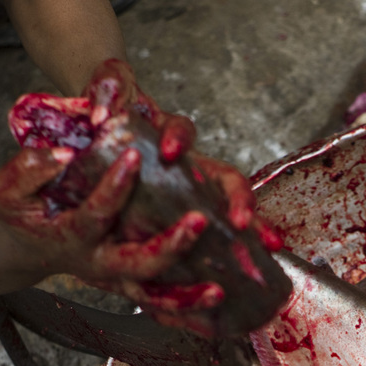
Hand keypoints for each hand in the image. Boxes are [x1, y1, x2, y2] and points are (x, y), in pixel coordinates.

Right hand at [0, 142, 207, 291]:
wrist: (24, 249)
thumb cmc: (19, 214)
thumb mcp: (6, 189)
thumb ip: (27, 171)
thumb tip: (63, 156)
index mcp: (71, 237)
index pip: (94, 215)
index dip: (112, 188)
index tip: (133, 157)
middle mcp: (98, 263)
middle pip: (136, 263)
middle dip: (169, 247)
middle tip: (198, 221)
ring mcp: (117, 277)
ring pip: (154, 294)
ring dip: (187, 296)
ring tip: (219, 291)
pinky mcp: (130, 282)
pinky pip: (160, 303)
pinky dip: (187, 310)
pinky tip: (216, 308)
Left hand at [86, 59, 281, 249]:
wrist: (96, 148)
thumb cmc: (111, 119)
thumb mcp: (106, 93)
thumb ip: (109, 86)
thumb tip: (104, 110)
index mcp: (168, 138)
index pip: (182, 132)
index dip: (179, 138)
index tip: (168, 151)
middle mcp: (191, 170)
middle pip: (226, 179)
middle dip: (239, 198)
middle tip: (242, 220)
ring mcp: (194, 199)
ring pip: (232, 213)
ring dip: (254, 228)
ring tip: (269, 246)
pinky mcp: (185, 226)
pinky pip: (213, 242)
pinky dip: (227, 257)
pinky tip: (234, 279)